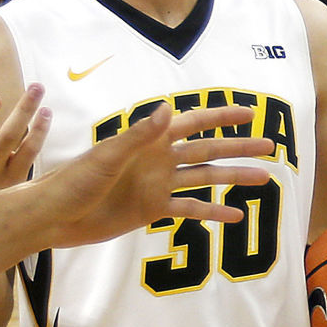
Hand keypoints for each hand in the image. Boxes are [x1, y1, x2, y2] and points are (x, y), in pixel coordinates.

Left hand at [30, 102, 274, 249]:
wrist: (56, 216)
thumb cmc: (74, 180)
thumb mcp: (107, 156)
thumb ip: (139, 135)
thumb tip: (169, 110)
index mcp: (149, 140)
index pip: (193, 122)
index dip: (222, 116)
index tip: (251, 113)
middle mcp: (159, 158)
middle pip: (208, 149)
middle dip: (239, 147)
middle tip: (271, 147)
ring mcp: (159, 184)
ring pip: (205, 179)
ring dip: (233, 178)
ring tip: (264, 180)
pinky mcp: (153, 209)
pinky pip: (189, 209)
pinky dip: (212, 212)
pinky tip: (235, 216)